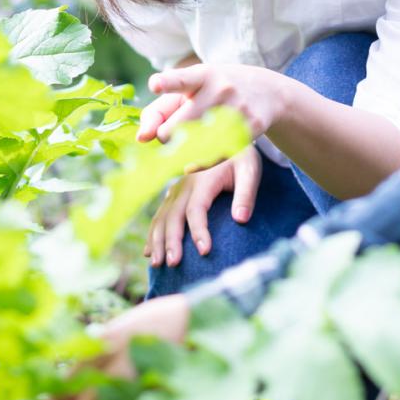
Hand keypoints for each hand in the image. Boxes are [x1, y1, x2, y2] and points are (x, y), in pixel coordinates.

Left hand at [136, 63, 291, 143]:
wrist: (268, 92)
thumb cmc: (215, 90)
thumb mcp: (190, 89)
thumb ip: (159, 110)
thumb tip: (142, 138)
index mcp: (201, 76)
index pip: (181, 79)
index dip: (166, 83)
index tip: (155, 84)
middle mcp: (219, 90)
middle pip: (174, 129)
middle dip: (166, 136)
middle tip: (172, 133)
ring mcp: (236, 110)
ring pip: (193, 148)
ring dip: (183, 151)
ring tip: (190, 140)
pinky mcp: (249, 130)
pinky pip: (213, 158)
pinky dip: (201, 162)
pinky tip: (202, 154)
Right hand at [146, 146, 261, 265]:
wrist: (228, 135)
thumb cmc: (242, 158)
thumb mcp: (250, 171)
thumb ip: (246, 195)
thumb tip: (240, 219)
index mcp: (203, 178)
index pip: (197, 209)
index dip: (199, 231)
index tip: (204, 252)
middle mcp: (185, 183)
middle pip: (173, 215)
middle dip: (171, 241)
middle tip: (173, 264)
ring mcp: (177, 188)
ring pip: (162, 216)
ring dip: (157, 240)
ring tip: (158, 263)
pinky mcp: (174, 193)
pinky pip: (159, 215)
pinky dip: (153, 233)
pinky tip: (149, 252)